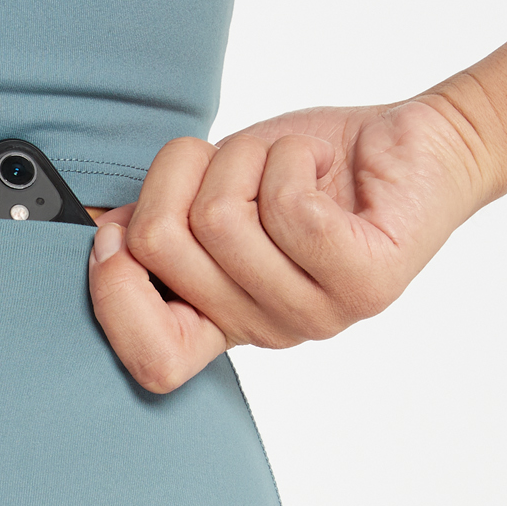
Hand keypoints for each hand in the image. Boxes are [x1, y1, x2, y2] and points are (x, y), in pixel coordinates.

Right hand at [87, 91, 503, 391]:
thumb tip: (94, 228)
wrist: (412, 143)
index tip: (114, 235)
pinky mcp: (365, 282)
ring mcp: (316, 315)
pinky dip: (286, 160)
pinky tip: (310, 165)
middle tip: (220, 168)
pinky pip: (286, 210)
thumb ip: (153, 224)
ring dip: (241, 161)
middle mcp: (264, 331)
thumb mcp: (207, 193)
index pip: (153, 362)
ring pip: (218, 221)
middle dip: (178, 178)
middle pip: (161, 250)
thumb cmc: (307, 167)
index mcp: (218, 323)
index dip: (114, 292)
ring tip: (275, 164)